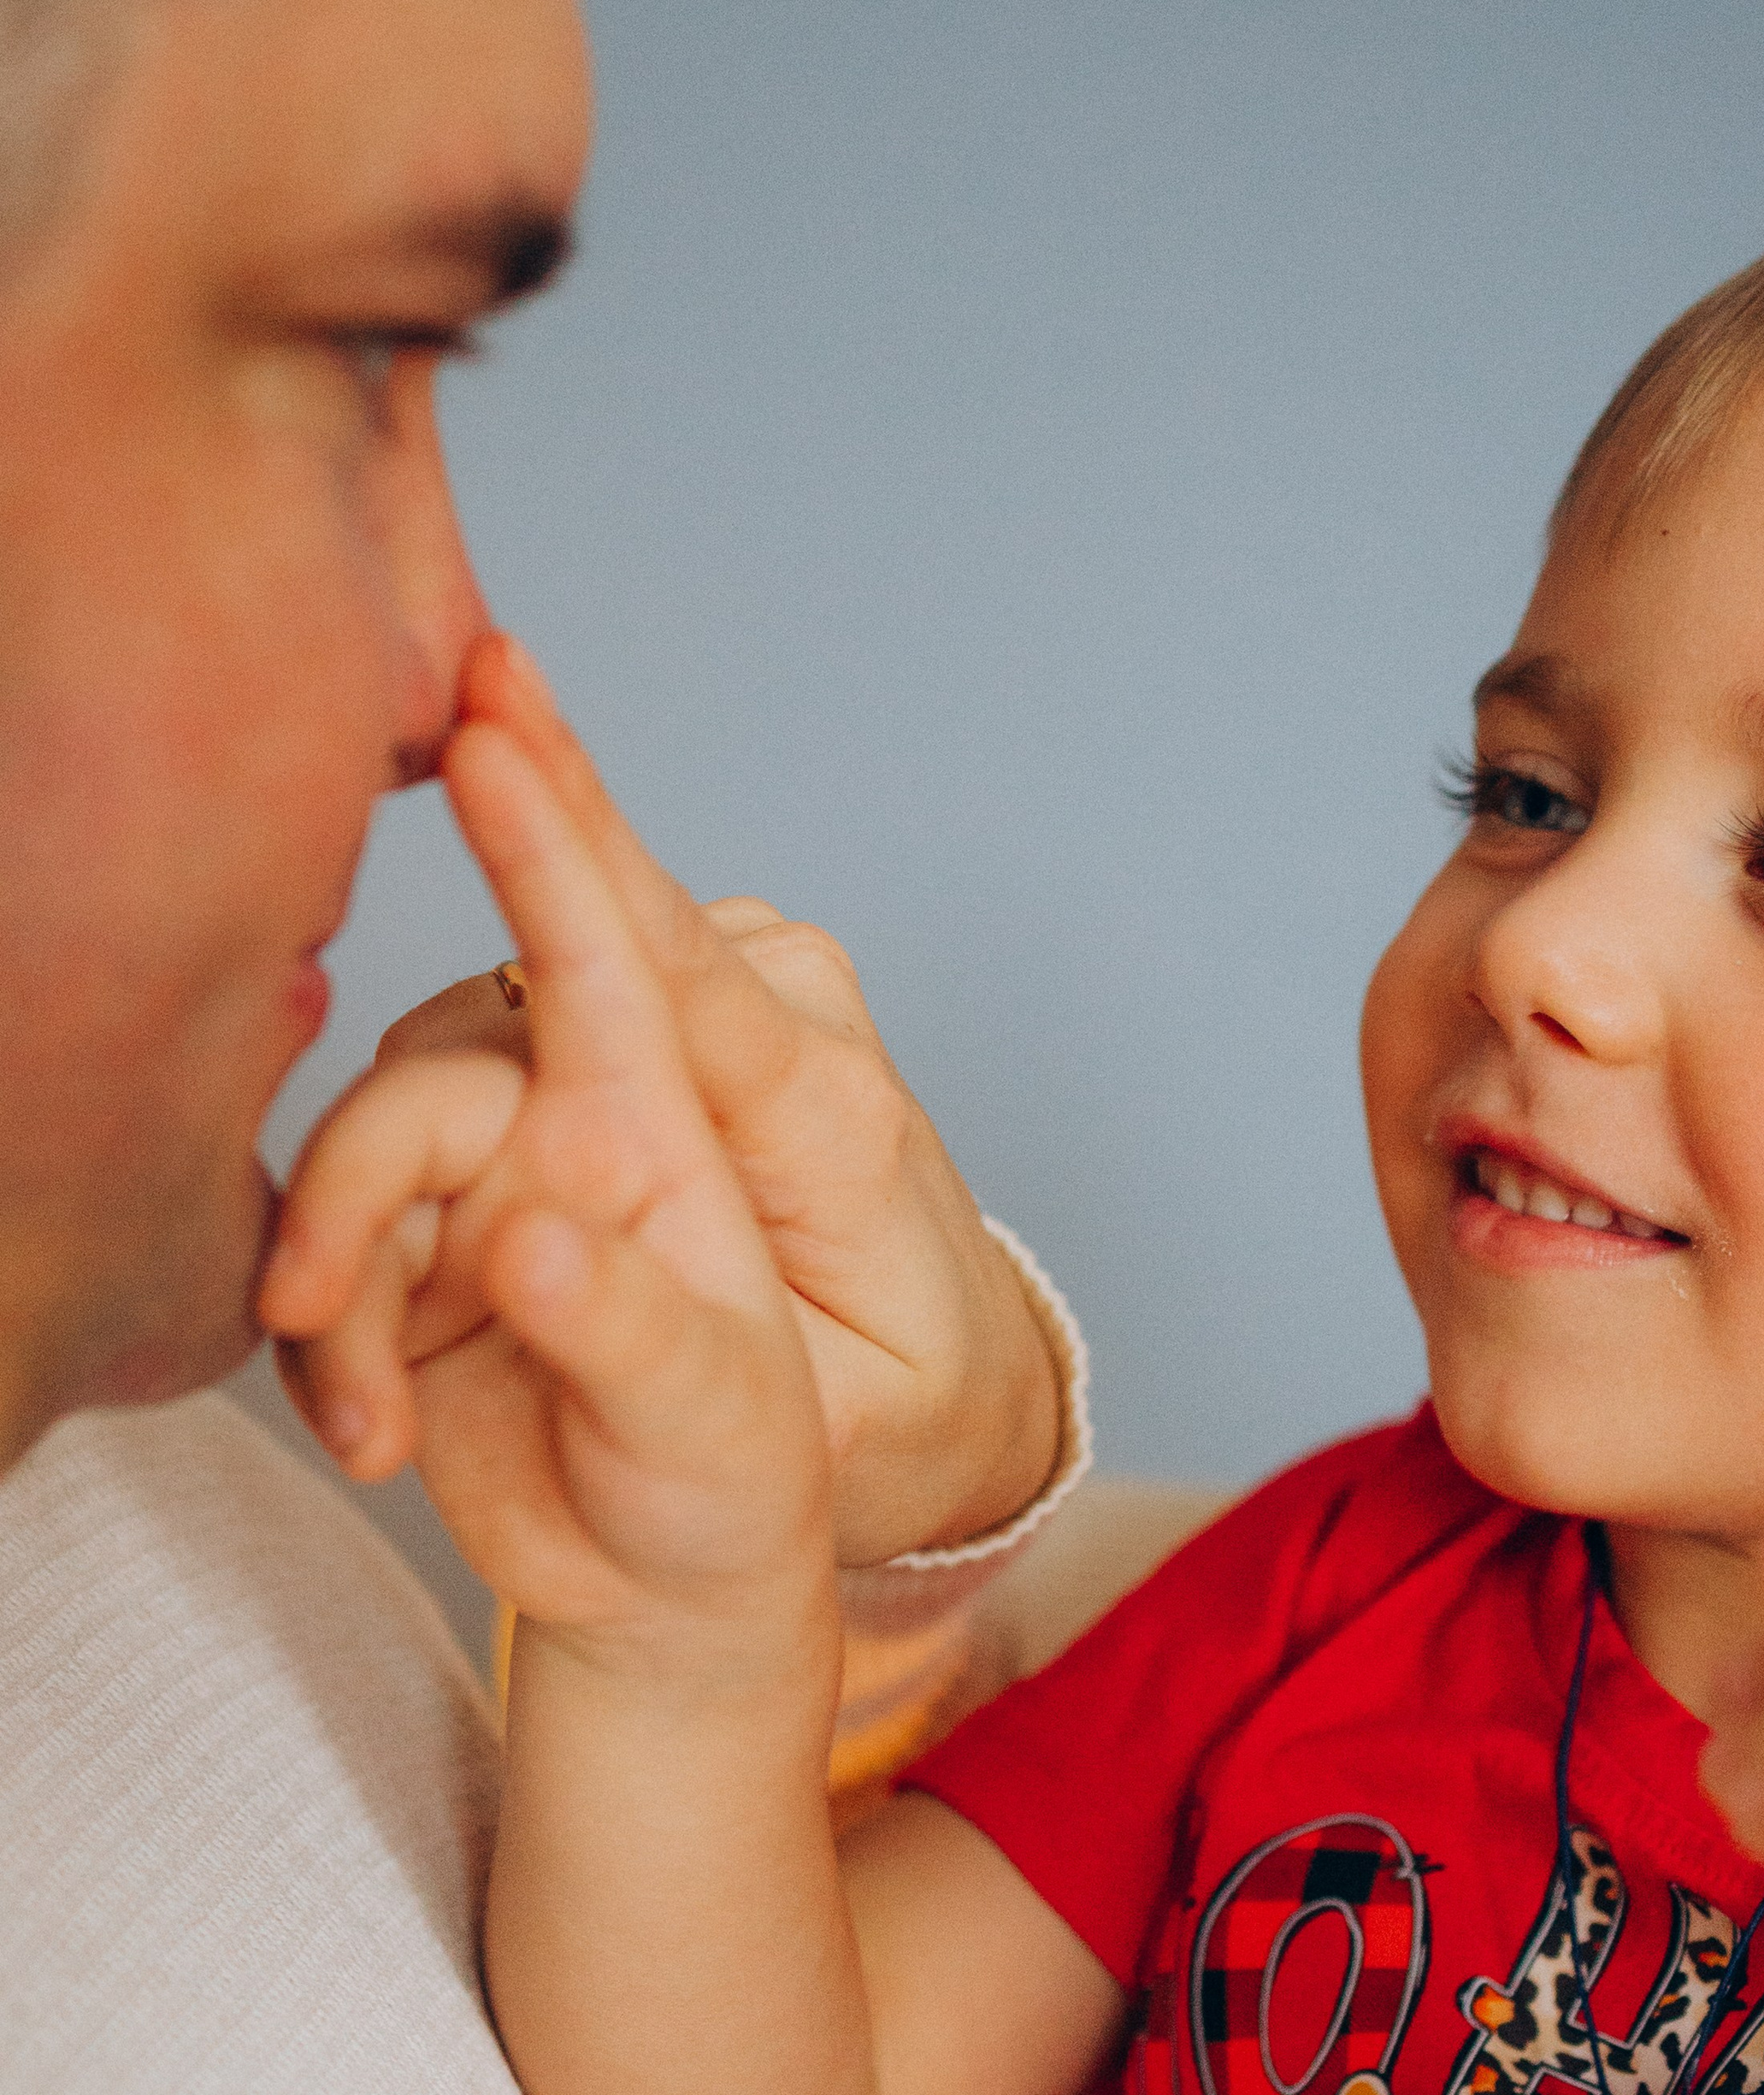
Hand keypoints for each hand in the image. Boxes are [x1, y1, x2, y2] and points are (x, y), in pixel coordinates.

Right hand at [279, 633, 1058, 1564]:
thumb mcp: (827, 1426)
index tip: (496, 727)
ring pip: (586, 927)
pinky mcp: (717, 988)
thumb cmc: (890, 1418)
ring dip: (517, 902)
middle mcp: (796, 1016)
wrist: (968, 1390)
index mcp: (826, 1115)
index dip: (577, 843)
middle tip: (465, 668)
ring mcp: (761, 986)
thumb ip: (692, 1344)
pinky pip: (600, 940)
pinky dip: (537, 920)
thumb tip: (533, 1239)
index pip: (673, 966)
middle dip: (536, 795)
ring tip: (465, 787)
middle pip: (623, 906)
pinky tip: (498, 840)